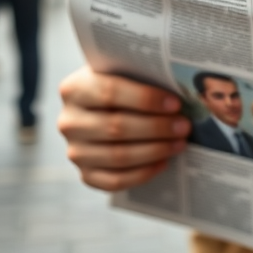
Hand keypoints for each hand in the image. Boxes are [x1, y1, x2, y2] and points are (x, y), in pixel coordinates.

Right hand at [58, 65, 189, 191]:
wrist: (102, 106)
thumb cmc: (121, 84)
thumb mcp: (124, 72)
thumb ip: (142, 75)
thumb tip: (181, 88)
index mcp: (74, 89)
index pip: (110, 93)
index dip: (145, 99)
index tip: (175, 103)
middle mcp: (69, 122)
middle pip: (116, 128)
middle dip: (156, 128)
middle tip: (184, 126)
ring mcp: (75, 151)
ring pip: (117, 156)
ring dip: (154, 151)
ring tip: (179, 142)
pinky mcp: (85, 174)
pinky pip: (114, 180)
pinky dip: (142, 173)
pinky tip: (163, 162)